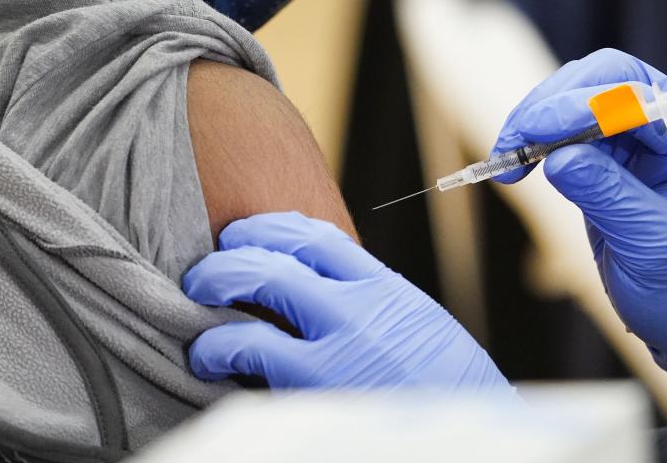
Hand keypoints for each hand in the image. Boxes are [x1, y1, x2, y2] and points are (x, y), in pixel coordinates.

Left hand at [183, 211, 511, 390]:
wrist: (472, 439)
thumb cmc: (446, 392)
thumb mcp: (419, 332)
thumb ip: (376, 308)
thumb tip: (325, 297)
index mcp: (387, 289)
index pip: (320, 236)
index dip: (272, 228)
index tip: (246, 234)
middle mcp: (361, 304)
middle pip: (282, 252)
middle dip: (234, 251)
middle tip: (205, 268)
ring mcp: (339, 341)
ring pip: (262, 285)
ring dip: (218, 285)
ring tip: (195, 303)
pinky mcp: (318, 384)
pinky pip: (254, 348)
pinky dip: (221, 345)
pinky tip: (208, 357)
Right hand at [492, 49, 666, 376]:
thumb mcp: (650, 244)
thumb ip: (606, 193)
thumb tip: (557, 156)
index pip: (642, 99)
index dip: (585, 106)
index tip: (538, 129)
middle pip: (609, 79)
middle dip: (555, 103)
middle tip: (515, 140)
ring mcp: (645, 137)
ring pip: (582, 95)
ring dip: (539, 118)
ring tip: (507, 157)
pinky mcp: (615, 154)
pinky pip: (570, 128)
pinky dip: (539, 139)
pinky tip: (516, 162)